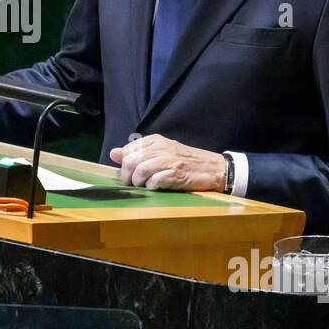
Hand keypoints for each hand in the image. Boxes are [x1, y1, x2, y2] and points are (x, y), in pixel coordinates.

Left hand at [108, 134, 225, 190]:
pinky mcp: (176, 175)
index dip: (124, 164)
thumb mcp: (162, 152)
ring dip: (138, 183)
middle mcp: (161, 148)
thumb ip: (138, 152)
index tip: (130, 173)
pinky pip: (154, 181)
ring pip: (140, 171)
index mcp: (156, 140)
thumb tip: (114, 153)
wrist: (214, 168)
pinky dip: (151, 187)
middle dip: (127, 176)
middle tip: (133, 183)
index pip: (128, 150)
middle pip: (131, 161)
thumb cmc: (187, 161)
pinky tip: (156, 187)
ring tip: (144, 185)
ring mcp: (169, 161)